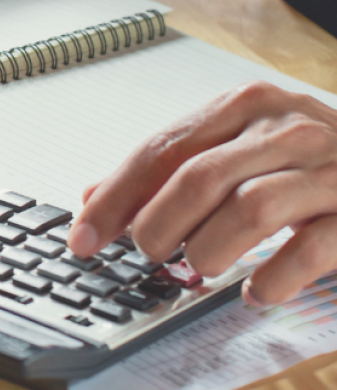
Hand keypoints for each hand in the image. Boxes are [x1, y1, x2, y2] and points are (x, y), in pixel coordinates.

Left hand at [68, 80, 336, 305]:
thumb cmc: (310, 157)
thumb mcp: (240, 144)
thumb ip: (171, 168)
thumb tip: (95, 200)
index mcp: (244, 105)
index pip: (161, 149)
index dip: (115, 197)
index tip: (84, 236)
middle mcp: (286, 128)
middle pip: (199, 177)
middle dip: (158, 225)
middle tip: (148, 253)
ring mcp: (327, 169)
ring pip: (249, 210)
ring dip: (209, 250)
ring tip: (199, 267)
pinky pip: (309, 250)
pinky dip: (272, 279)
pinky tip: (255, 291)